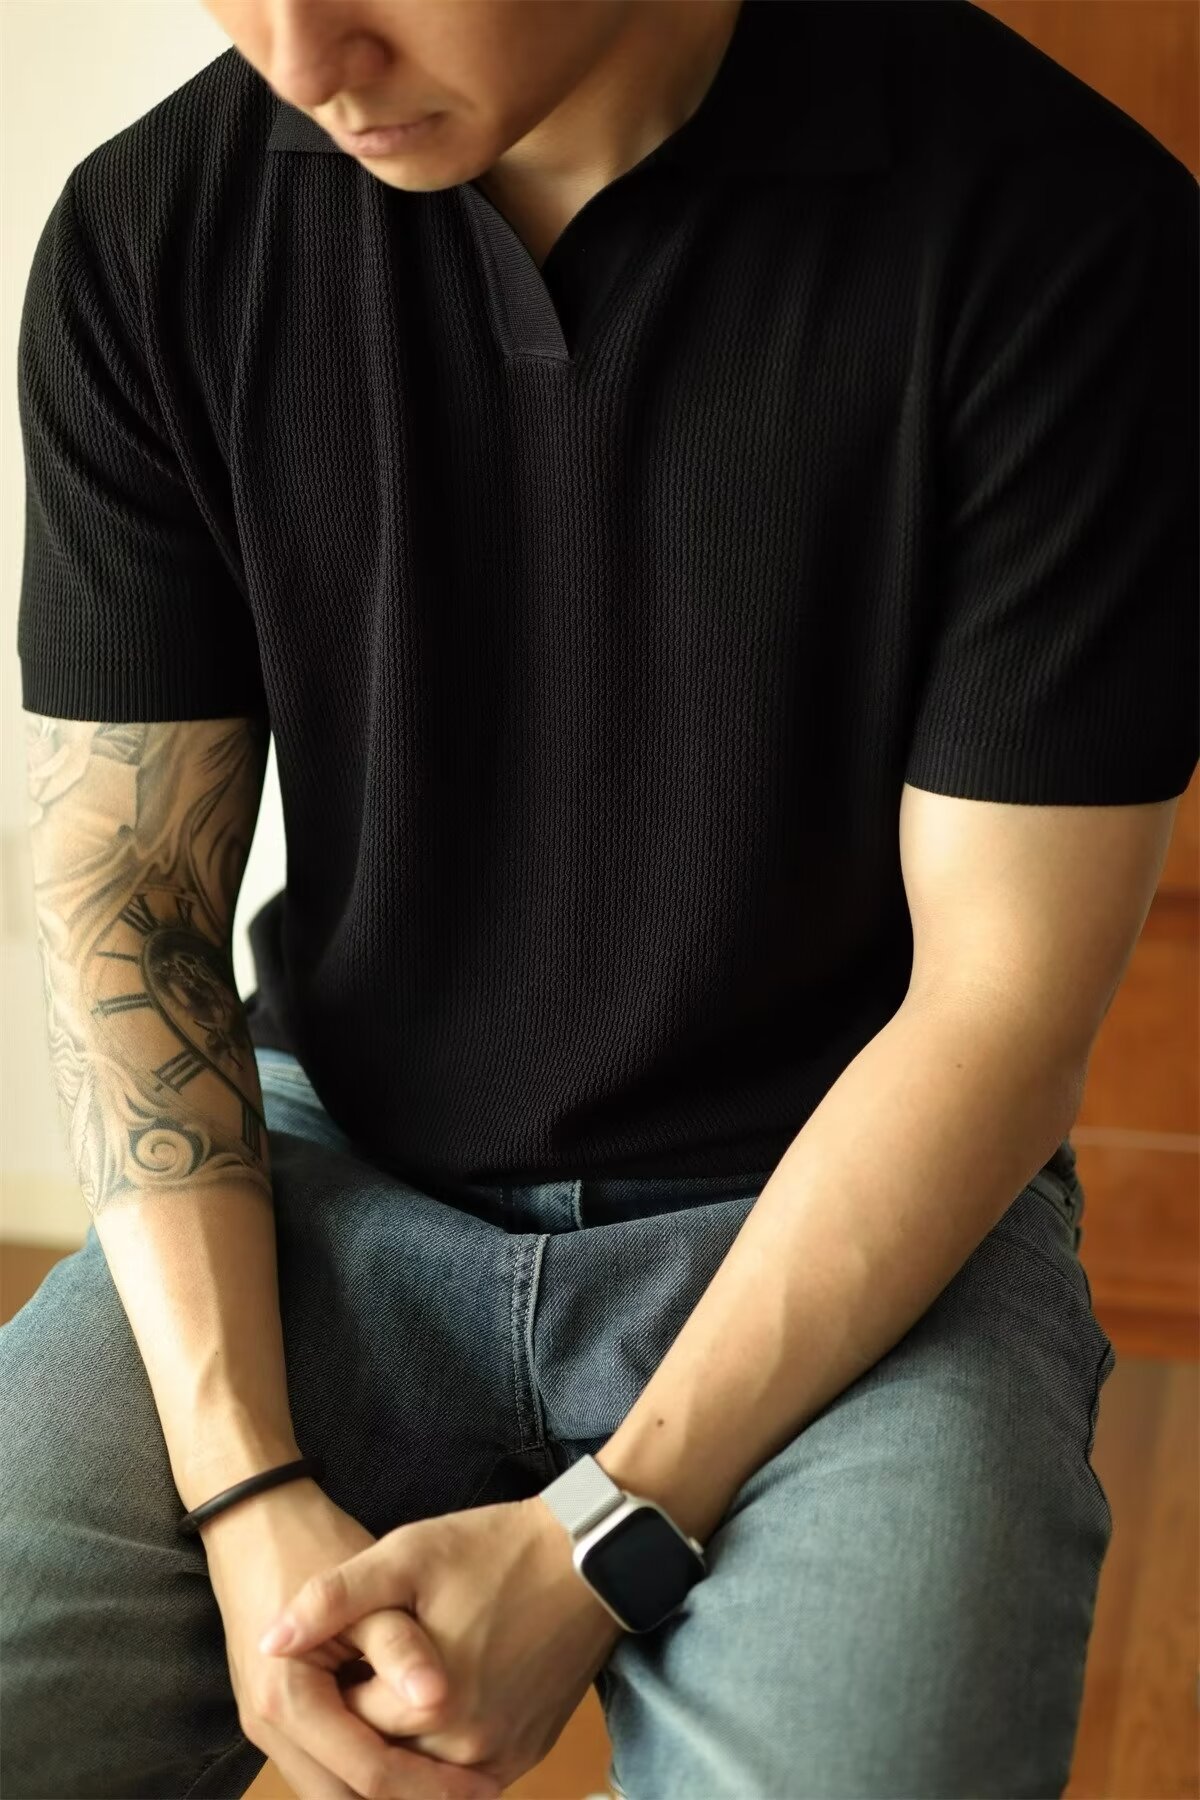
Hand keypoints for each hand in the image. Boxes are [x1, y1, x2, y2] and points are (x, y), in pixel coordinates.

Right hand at [198, 1477, 502, 1798]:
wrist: (254, 1520)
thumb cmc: (313, 1545)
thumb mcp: (367, 1589)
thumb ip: (398, 1647)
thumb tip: (436, 1699)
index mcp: (290, 1700)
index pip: (366, 1773)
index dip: (428, 1787)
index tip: (483, 1786)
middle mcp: (271, 1727)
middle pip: (344, 1798)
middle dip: (409, 1798)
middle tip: (475, 1791)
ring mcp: (270, 1726)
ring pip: (334, 1789)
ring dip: (389, 1790)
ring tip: (455, 1782)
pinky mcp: (281, 1716)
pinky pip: (328, 1764)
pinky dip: (367, 1769)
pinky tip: (417, 1756)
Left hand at [257, 1495, 625, 1792]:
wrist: (590, 1556)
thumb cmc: (497, 1548)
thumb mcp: (408, 1553)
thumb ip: (333, 1598)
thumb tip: (269, 1641)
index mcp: (429, 1707)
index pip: (347, 1726)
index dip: (334, 1687)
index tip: (339, 1649)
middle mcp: (467, 1751)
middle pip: (382, 1758)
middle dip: (363, 1720)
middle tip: (361, 1666)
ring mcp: (502, 1758)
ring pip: (422, 1774)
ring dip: (399, 1740)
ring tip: (392, 1680)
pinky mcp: (527, 1753)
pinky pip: (465, 1778)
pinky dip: (439, 1754)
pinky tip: (428, 1706)